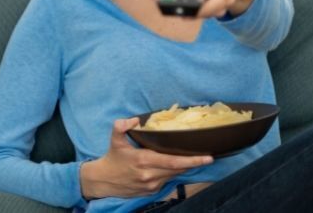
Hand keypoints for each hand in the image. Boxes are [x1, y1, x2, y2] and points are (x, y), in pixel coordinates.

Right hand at [79, 118, 212, 199]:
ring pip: (174, 175)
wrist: (104, 181)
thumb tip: (134, 120)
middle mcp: (150, 174)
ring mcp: (151, 185)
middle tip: (208, 156)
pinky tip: (177, 165)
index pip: (173, 161)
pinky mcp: (151, 191)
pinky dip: (174, 172)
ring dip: (184, 167)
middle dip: (193, 163)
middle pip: (178, 169)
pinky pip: (168, 180)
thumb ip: (121, 126)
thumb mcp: (115, 139)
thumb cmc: (112, 158)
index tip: (207, 157)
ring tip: (195, 158)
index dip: (192, 160)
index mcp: (143, 160)